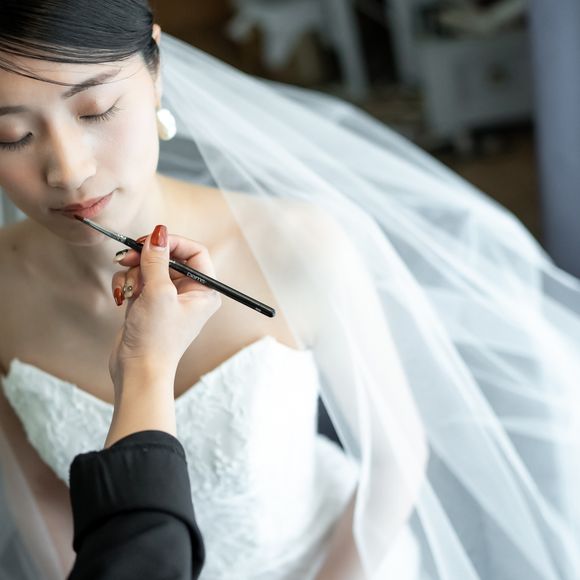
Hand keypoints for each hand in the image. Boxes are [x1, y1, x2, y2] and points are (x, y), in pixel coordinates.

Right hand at [109, 225, 221, 385]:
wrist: (137, 371)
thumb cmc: (156, 337)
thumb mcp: (158, 292)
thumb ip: (157, 259)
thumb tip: (158, 232)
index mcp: (205, 290)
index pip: (195, 252)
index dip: (173, 242)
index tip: (150, 240)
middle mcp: (190, 292)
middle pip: (168, 257)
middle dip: (145, 258)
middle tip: (125, 256)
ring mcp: (168, 298)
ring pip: (149, 268)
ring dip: (133, 274)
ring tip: (128, 291)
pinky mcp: (149, 303)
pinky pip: (137, 280)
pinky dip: (127, 284)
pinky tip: (121, 297)